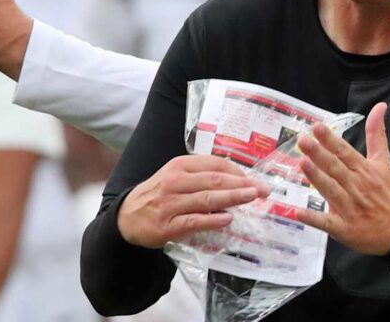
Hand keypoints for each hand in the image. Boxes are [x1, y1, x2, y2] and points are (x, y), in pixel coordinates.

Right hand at [117, 155, 270, 248]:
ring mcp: (171, 203)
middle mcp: (175, 181)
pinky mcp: (167, 225)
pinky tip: (228, 219)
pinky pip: (194, 221)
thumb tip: (238, 181)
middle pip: (215, 180)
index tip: (254, 179)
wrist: (127, 217)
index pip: (214, 164)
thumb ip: (202, 176)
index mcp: (179, 166)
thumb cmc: (159, 195)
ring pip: (207, 199)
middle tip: (263, 190)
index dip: (237, 171)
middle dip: (242, 184)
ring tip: (252, 198)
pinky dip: (212, 220)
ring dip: (233, 198)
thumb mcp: (176, 177)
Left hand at [296, 102, 389, 255]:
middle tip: (303, 141)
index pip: (345, 152)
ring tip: (302, 163)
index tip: (317, 127)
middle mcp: (356, 187)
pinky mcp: (344, 228)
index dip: (331, 140)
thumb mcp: (385, 161)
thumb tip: (380, 106)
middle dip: (319, 154)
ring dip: (317, 178)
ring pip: (331, 191)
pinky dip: (314, 218)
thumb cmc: (388, 192)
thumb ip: (377, 134)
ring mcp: (350, 208)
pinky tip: (299, 211)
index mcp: (365, 170)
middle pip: (336, 168)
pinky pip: (327, 222)